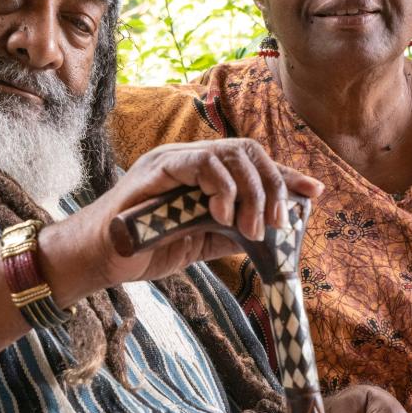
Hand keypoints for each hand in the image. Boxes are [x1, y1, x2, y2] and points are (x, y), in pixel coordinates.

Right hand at [40, 138, 322, 300]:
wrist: (97, 260)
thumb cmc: (141, 249)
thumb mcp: (198, 244)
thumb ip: (229, 235)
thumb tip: (268, 235)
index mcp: (200, 174)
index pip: (251, 165)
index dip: (285, 176)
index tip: (314, 192)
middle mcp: (189, 159)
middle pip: (249, 152)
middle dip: (274, 186)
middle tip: (276, 224)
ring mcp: (174, 159)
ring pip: (232, 153)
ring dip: (252, 192)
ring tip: (251, 227)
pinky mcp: (159, 168)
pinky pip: (204, 163)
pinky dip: (223, 188)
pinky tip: (225, 217)